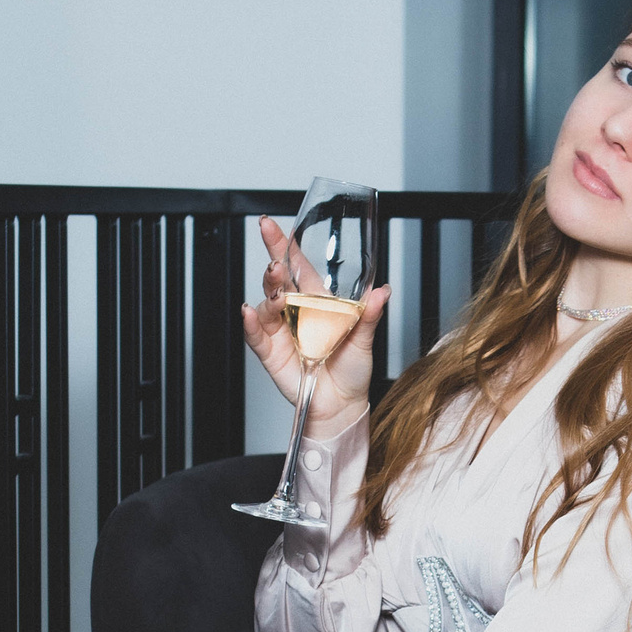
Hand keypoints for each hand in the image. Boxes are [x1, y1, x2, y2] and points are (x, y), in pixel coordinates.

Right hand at [241, 215, 388, 428]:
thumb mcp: (365, 340)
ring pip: (266, 304)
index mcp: (318, 302)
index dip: (284, 245)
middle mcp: (296, 312)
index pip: (298, 266)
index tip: (272, 225)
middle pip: (277, 280)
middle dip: (273, 263)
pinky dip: (250, 323)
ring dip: (269, 294)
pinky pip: (255, 334)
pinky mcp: (270, 352)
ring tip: (277, 293)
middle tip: (277, 260)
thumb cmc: (352, 370)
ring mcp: (281, 331)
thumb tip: (382, 291)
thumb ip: (370, 316)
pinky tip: (249, 312)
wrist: (342, 406)